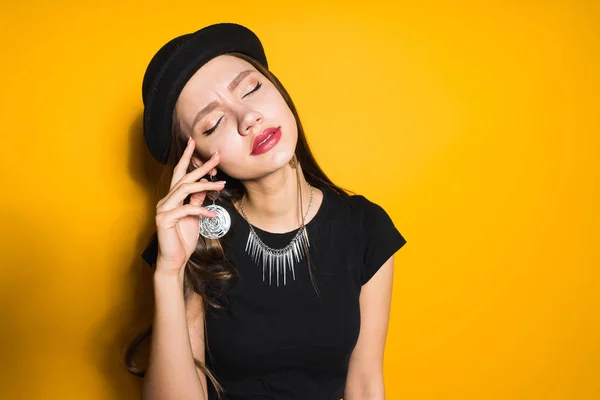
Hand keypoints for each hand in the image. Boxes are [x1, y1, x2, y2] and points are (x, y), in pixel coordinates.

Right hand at [154, 138, 224, 276]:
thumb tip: (205, 187)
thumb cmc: (182, 239)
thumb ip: (196, 201)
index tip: (195, 142)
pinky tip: (213, 215)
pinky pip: (186, 210)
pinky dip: (202, 211)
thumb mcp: (194, 217)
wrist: (174, 260)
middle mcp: (165, 200)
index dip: (187, 157)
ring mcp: (163, 209)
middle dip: (201, 165)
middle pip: (184, 177)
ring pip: (185, 190)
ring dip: (205, 185)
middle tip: (217, 156)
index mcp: (172, 197)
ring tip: (222, 184)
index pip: (179, 172)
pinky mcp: (164, 220)